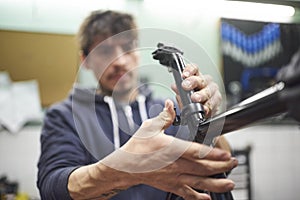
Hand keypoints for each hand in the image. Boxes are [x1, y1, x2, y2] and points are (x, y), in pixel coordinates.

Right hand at [101, 100, 236, 199]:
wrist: (126, 167)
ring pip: (198, 183)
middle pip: (202, 168)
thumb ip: (164, 117)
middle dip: (221, 167)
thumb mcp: (149, 128)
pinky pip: (186, 193)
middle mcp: (175, 165)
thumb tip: (170, 104)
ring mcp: (173, 177)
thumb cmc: (137, 148)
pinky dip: (198, 196)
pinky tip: (207, 197)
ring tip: (230, 184)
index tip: (226, 154)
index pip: (196, 152)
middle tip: (234, 164)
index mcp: (171, 149)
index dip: (212, 154)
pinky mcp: (170, 185)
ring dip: (216, 183)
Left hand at [172, 64, 221, 116]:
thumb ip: (179, 90)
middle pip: (201, 80)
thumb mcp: (182, 94)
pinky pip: (214, 104)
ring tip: (195, 98)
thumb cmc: (191, 99)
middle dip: (193, 82)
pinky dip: (208, 106)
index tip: (183, 75)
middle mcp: (206, 82)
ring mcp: (213, 92)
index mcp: (196, 77)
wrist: (200, 111)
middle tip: (186, 86)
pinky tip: (204, 108)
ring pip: (209, 91)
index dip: (189, 70)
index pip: (194, 69)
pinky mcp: (217, 102)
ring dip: (201, 95)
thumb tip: (175, 86)